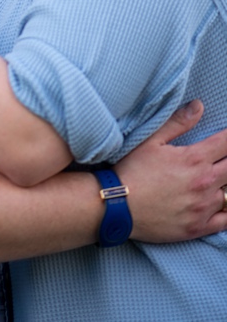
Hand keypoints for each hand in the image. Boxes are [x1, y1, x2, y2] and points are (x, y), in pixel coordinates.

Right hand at [115, 99, 226, 241]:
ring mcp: (204, 207)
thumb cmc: (131, 171)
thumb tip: (199, 106)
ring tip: (219, 180)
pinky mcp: (200, 226)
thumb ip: (177, 123)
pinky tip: (221, 203)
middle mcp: (205, 183)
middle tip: (221, 158)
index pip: (225, 143)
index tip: (226, 138)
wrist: (116, 206)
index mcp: (194, 159)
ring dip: (226, 185)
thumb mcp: (150, 141)